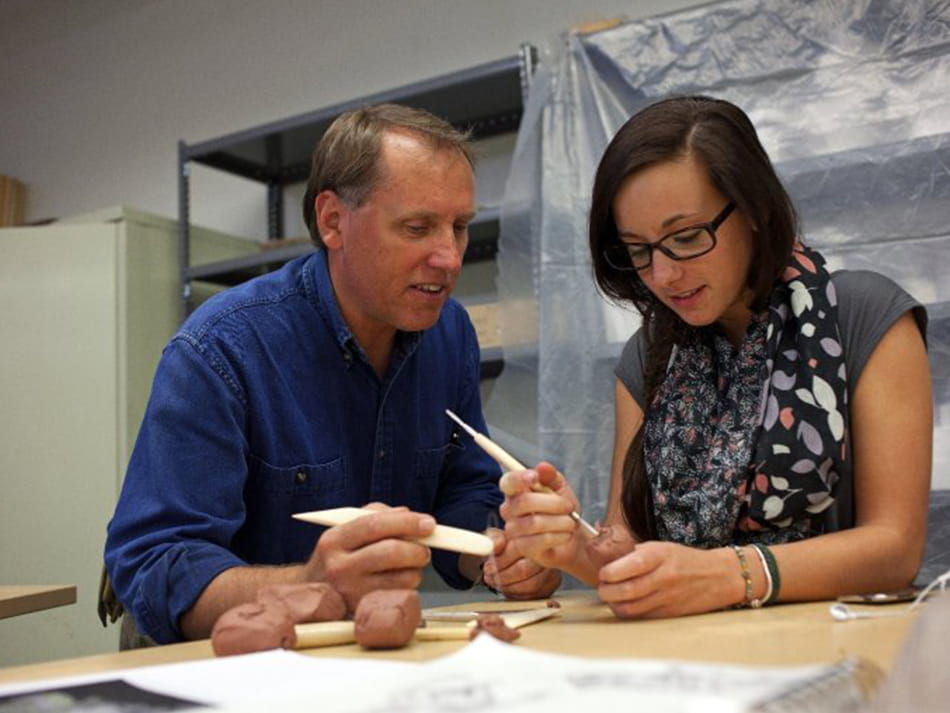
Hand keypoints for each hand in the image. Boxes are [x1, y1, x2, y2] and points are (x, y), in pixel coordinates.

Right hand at [304, 503, 433, 612]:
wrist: (315, 594)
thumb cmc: (340, 556)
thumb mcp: (347, 530)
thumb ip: (377, 515)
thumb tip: (408, 514)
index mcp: (334, 540)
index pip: (375, 525)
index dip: (407, 522)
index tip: (428, 523)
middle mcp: (338, 567)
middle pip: (391, 552)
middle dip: (417, 548)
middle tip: (425, 548)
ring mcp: (350, 593)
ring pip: (402, 577)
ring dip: (416, 569)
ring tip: (409, 565)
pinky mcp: (364, 612)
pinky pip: (401, 595)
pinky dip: (409, 586)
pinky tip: (399, 580)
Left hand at [482, 528, 560, 599]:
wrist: (520, 552)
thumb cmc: (508, 544)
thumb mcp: (497, 536)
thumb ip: (494, 539)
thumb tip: (496, 545)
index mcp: (534, 536)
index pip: (518, 549)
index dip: (500, 561)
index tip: (488, 566)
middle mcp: (548, 551)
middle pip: (524, 569)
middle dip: (502, 576)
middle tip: (489, 576)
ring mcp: (552, 568)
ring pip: (530, 584)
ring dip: (508, 587)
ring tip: (496, 583)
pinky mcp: (552, 584)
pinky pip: (534, 595)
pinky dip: (517, 594)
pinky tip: (508, 588)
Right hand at [499, 462, 584, 571]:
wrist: (573, 538)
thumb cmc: (563, 511)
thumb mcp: (561, 489)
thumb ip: (552, 477)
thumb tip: (542, 467)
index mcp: (516, 491)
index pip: (508, 482)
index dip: (519, 478)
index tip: (534, 477)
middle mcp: (510, 509)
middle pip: (524, 502)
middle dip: (553, 503)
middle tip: (569, 506)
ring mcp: (514, 530)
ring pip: (534, 523)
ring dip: (560, 522)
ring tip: (570, 523)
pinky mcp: (523, 547)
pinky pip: (540, 540)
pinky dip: (559, 536)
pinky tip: (565, 535)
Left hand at [597, 542, 738, 617]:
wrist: (718, 577)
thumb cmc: (684, 559)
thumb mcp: (661, 547)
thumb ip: (636, 554)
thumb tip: (607, 560)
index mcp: (659, 556)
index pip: (629, 566)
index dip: (609, 572)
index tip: (603, 573)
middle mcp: (663, 577)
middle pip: (627, 591)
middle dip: (607, 592)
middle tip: (602, 588)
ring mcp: (667, 598)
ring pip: (631, 608)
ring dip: (614, 605)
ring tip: (610, 598)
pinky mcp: (669, 614)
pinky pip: (641, 617)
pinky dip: (627, 613)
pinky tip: (623, 606)